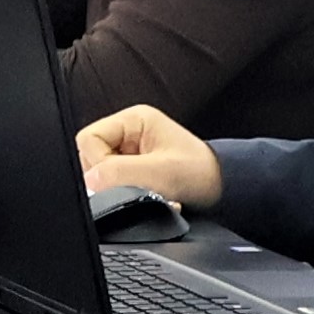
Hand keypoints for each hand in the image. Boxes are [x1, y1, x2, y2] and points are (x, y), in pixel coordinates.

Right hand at [72, 102, 220, 209]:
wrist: (224, 189)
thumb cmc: (202, 174)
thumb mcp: (161, 173)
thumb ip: (121, 173)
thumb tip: (89, 180)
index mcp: (133, 119)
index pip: (89, 139)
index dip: (98, 163)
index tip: (119, 180)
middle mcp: (128, 132)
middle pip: (91, 156)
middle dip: (109, 177)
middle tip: (136, 186)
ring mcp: (129, 150)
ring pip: (100, 172)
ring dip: (119, 188)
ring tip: (145, 192)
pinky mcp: (132, 168)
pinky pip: (113, 182)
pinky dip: (125, 194)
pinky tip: (144, 194)